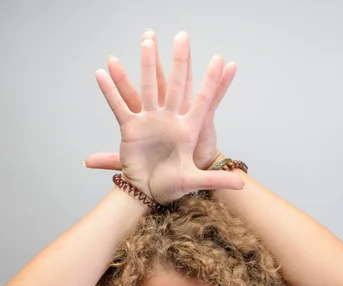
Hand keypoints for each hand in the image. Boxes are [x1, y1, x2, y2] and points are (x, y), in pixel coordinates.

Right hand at [87, 31, 243, 204]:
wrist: (149, 192)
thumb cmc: (173, 185)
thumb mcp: (196, 181)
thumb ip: (217, 180)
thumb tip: (241, 186)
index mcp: (187, 129)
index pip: (203, 101)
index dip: (212, 82)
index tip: (221, 60)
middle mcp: (169, 120)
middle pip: (175, 85)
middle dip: (179, 61)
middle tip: (182, 37)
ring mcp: (149, 121)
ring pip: (147, 88)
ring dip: (147, 64)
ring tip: (147, 40)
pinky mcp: (130, 128)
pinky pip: (119, 106)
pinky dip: (110, 91)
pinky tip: (101, 72)